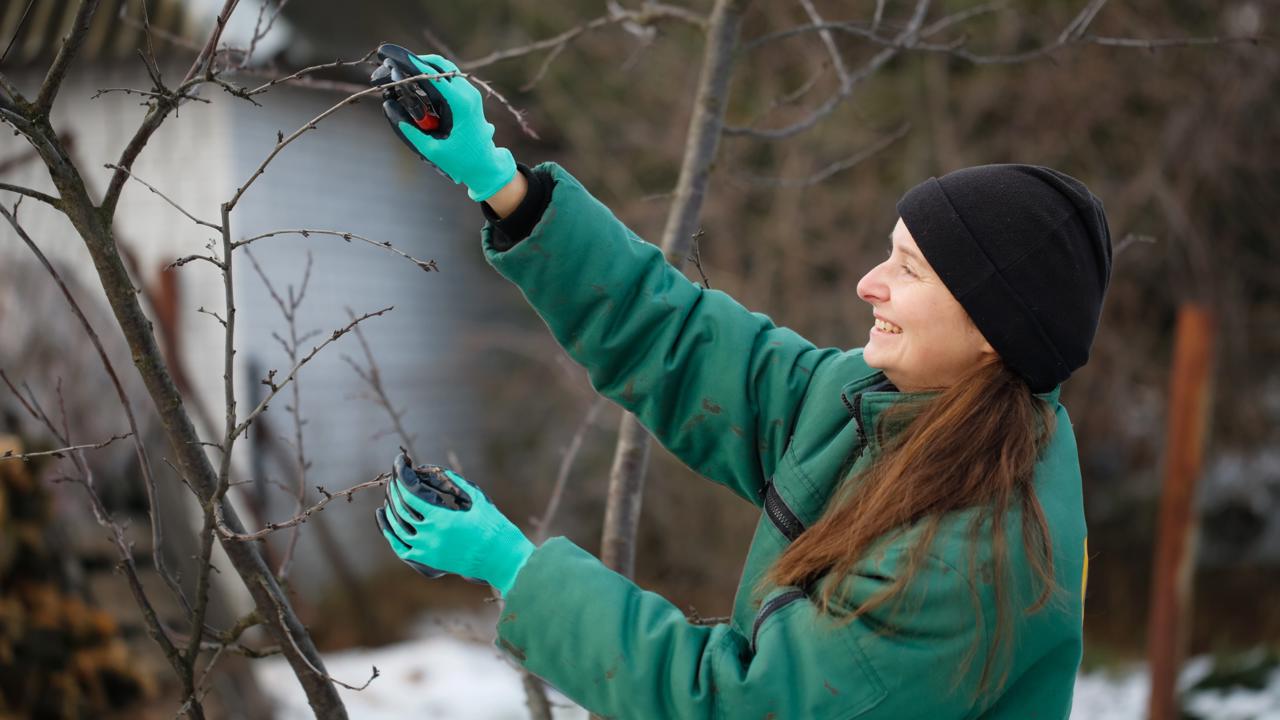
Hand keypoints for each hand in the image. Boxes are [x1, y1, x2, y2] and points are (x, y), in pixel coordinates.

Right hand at [371, 44, 516, 201]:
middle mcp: (468, 93)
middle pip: (438, 64)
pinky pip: (449, 78)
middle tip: (393, 62)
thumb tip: (390, 107)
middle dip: (415, 61)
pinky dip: (432, 75)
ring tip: (402, 69)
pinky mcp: (469, 96)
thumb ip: (410, 130)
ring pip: (444, 68)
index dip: (410, 63)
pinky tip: (417, 81)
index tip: (391, 55)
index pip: (432, 75)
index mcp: (461, 104)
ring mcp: (471, 93)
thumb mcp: (432, 149)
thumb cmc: (461, 160)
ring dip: (424, 66)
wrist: (486, 165)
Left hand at [375, 452, 533, 596]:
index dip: (402, 477)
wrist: (500, 557)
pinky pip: (400, 548)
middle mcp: (430, 536)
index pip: (410, 494)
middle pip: (401, 509)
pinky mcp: (428, 561)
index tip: (400, 464)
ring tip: (390, 494)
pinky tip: (384, 518)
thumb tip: (430, 469)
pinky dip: (390, 533)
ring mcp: (427, 550)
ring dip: (391, 508)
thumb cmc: (492, 525)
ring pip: (397, 528)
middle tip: (395, 477)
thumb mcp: (475, 498)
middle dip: (395, 489)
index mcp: (442, 519)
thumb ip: (453, 482)